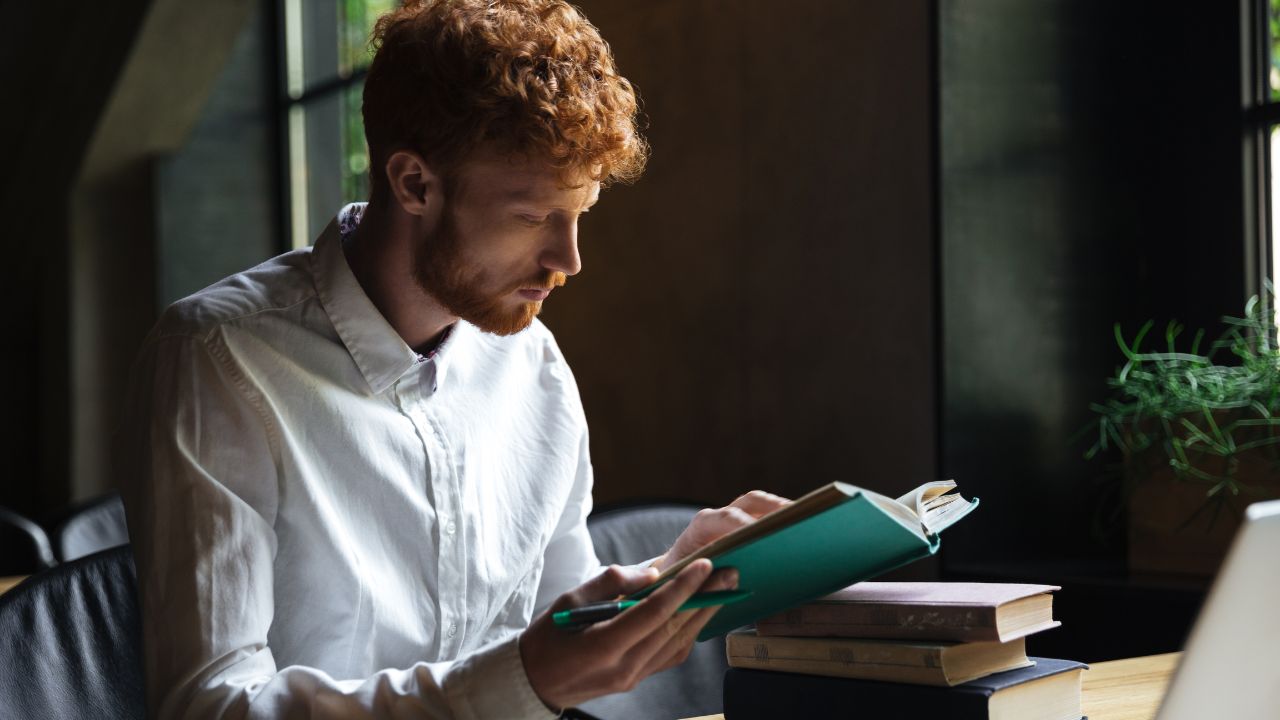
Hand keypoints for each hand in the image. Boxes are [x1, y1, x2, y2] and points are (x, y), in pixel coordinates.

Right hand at [520, 559, 737, 710]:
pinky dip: (689, 632)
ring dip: (703, 615)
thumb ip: (609, 583)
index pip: (654, 613)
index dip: (683, 587)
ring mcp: (633, 677)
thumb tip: (651, 573)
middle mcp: (624, 667)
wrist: (535, 681)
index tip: (705, 564)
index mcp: (604, 646)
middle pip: (674, 628)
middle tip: (729, 573)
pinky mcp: (636, 680)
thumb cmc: (549, 636)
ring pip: (679, 643)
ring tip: (723, 590)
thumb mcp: (568, 600)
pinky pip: (671, 655)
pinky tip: (700, 613)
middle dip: (705, 598)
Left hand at [654, 490, 789, 571]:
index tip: (767, 535)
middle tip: (801, 519)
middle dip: (777, 507)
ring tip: (811, 524)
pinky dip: (783, 522)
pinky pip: (765, 518)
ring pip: (762, 506)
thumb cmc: (678, 581)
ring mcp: (732, 520)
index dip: (748, 523)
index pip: (728, 517)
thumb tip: (735, 578)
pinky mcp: (742, 528)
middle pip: (752, 502)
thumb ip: (707, 581)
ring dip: (785, 511)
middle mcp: (719, 517)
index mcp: (702, 526)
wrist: (670, 577)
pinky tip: (801, 534)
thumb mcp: (686, 583)